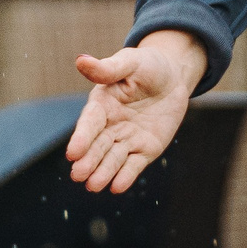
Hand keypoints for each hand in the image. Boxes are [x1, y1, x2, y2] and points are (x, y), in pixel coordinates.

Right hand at [68, 30, 208, 192]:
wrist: (173, 78)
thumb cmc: (148, 66)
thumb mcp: (130, 62)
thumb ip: (107, 68)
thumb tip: (81, 60)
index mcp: (102, 104)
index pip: (90, 123)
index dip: (81, 137)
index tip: (73, 153)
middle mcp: (110, 125)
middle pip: (98, 145)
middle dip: (89, 161)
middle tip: (78, 175)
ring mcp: (127, 139)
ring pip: (114, 158)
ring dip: (104, 172)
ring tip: (94, 186)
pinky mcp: (145, 149)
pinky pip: (134, 164)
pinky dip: (126, 176)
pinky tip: (117, 187)